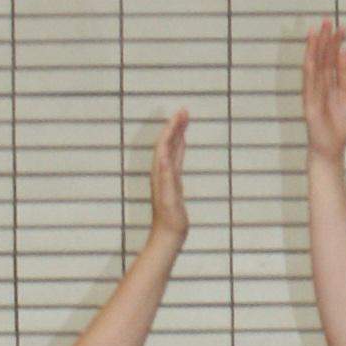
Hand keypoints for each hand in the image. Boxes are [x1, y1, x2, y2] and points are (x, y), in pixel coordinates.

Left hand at [148, 108, 191, 245]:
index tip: (181, 113)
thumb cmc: (169, 219)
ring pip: (172, 149)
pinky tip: (183, 142)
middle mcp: (161, 171)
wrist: (168, 235)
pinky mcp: (173, 182)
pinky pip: (176, 158)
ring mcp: (167, 176)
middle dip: (175, 126)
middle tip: (185, 110)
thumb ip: (165, 177)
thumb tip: (163, 156)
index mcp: (160, 172)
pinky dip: (180, 147)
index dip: (172, 128)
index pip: (164, 144)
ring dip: (177, 133)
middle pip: (167, 143)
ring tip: (184, 120)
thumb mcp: (168, 198)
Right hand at [303, 20, 345, 159]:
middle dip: (324, 39)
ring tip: (317, 31)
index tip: (342, 27)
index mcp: (330, 82)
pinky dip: (310, 70)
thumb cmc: (340, 123)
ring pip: (313, 66)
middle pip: (322, 57)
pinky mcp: (309, 103)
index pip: (332, 58)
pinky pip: (309, 84)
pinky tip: (311, 56)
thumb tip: (344, 52)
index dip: (336, 43)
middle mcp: (319, 83)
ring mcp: (312, 92)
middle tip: (328, 20)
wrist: (332, 146)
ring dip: (315, 49)